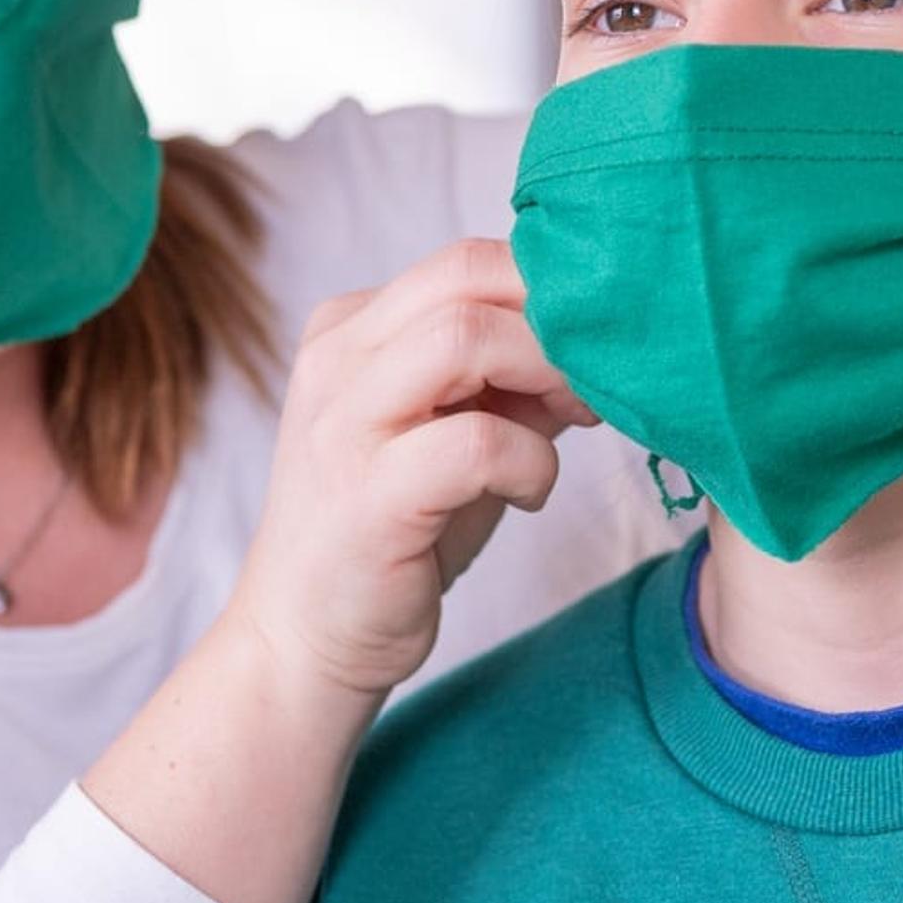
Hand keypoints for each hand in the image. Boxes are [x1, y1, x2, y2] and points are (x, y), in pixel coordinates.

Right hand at [232, 239, 594, 699]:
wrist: (303, 642)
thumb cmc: (392, 535)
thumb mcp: (453, 434)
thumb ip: (509, 380)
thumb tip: (599, 340)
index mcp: (350, 329)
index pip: (466, 261)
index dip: (548, 290)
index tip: (593, 347)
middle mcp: (337, 360)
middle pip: (466, 277)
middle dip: (554, 319)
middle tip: (594, 380)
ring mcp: (344, 425)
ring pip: (464, 338)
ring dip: (545, 374)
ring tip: (568, 423)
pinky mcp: (367, 497)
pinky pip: (476, 443)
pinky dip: (531, 463)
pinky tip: (530, 495)